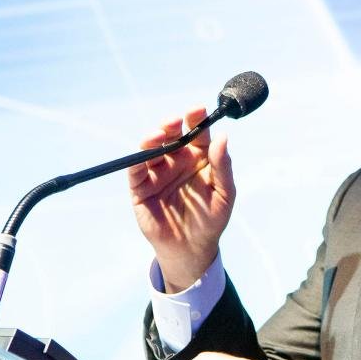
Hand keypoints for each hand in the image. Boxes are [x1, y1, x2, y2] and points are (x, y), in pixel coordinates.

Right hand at [128, 107, 234, 291]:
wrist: (191, 250)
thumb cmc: (211, 221)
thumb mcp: (224, 194)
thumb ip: (222, 167)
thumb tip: (222, 137)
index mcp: (199, 158)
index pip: (196, 133)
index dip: (196, 119)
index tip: (197, 109)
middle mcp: (176, 161)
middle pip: (172, 135)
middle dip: (172, 125)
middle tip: (175, 120)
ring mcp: (157, 172)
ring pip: (151, 148)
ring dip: (153, 138)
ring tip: (159, 135)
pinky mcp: (140, 187)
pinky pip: (136, 170)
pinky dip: (137, 160)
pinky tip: (144, 154)